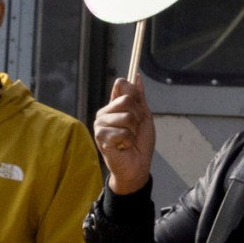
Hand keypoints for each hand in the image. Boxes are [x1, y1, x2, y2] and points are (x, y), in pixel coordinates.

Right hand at [93, 77, 154, 194]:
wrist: (137, 166)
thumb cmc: (140, 142)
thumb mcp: (144, 117)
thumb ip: (139, 98)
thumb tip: (137, 76)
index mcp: (113, 105)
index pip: (121, 84)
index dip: (134, 94)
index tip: (138, 108)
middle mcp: (104, 112)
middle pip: (126, 100)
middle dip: (138, 116)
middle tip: (134, 129)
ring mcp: (100, 124)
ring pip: (127, 117)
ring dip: (134, 131)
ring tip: (128, 140)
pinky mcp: (100, 137)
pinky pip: (123, 132)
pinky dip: (129, 141)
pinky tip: (123, 147)